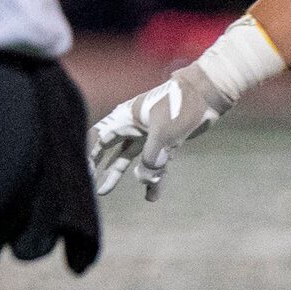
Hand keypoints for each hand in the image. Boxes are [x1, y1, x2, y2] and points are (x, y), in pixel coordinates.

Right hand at [87, 62, 232, 200]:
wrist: (206, 94)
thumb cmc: (180, 106)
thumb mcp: (164, 134)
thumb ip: (152, 158)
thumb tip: (144, 180)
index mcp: (125, 119)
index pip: (98, 138)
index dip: (88, 154)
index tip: (84, 172)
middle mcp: (132, 128)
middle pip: (108, 148)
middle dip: (97, 165)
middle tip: (86, 182)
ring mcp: (147, 135)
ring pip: (127, 158)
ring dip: (118, 175)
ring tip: (104, 191)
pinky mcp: (163, 143)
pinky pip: (152, 163)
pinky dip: (152, 178)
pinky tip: (151, 195)